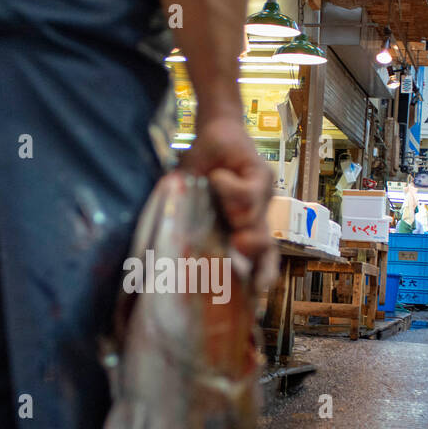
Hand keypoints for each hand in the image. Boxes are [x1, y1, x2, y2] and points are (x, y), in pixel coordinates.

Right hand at [179, 115, 275, 283]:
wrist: (212, 131)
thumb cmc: (198, 169)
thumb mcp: (186, 201)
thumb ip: (184, 225)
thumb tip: (162, 256)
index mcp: (239, 229)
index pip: (256, 262)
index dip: (255, 279)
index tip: (250, 297)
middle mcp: (256, 218)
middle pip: (266, 250)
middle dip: (253, 258)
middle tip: (237, 252)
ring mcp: (264, 199)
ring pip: (252, 221)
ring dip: (232, 212)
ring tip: (214, 192)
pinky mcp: (263, 178)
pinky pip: (246, 193)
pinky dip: (226, 186)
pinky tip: (217, 176)